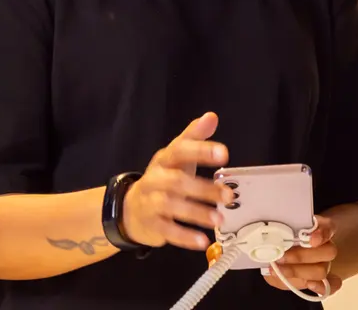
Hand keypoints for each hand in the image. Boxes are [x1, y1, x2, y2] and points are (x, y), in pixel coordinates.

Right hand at [122, 112, 234, 250]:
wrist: (129, 209)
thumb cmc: (162, 180)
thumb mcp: (176, 158)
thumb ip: (194, 138)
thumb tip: (211, 116)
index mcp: (164, 160)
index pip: (180, 151)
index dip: (201, 151)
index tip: (224, 154)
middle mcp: (155, 179)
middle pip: (177, 181)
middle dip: (204, 188)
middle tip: (228, 195)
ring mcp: (150, 202)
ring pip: (172, 206)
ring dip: (197, 213)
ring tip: (219, 218)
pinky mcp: (151, 224)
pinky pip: (167, 230)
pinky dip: (184, 236)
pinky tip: (202, 240)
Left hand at [264, 214, 342, 294]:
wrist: (286, 251)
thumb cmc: (284, 237)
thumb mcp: (281, 229)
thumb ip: (281, 231)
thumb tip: (273, 243)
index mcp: (321, 227)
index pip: (329, 228)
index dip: (322, 234)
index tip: (312, 239)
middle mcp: (327, 246)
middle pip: (327, 252)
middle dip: (300, 256)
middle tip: (280, 257)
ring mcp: (326, 263)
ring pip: (321, 270)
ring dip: (297, 272)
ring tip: (277, 270)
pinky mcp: (323, 279)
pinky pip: (332, 285)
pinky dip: (321, 287)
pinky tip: (309, 285)